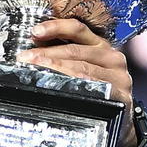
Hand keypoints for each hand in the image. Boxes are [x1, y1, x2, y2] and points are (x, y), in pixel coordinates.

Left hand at [18, 18, 137, 146]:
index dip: (56, 27)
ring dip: (55, 69)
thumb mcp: (85, 67)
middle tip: (25, 58)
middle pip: (75, 50)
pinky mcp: (121, 96)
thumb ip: (65, 56)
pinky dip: (75, 86)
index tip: (35, 32)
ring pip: (82, 69)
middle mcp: (112, 57)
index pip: (78, 29)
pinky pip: (94, 88)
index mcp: (101, 45)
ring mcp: (118, 77)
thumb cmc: (96, 90)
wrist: (119, 119)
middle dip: (46, 54)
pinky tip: (61, 87)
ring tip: (35, 70)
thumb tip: (33, 51)